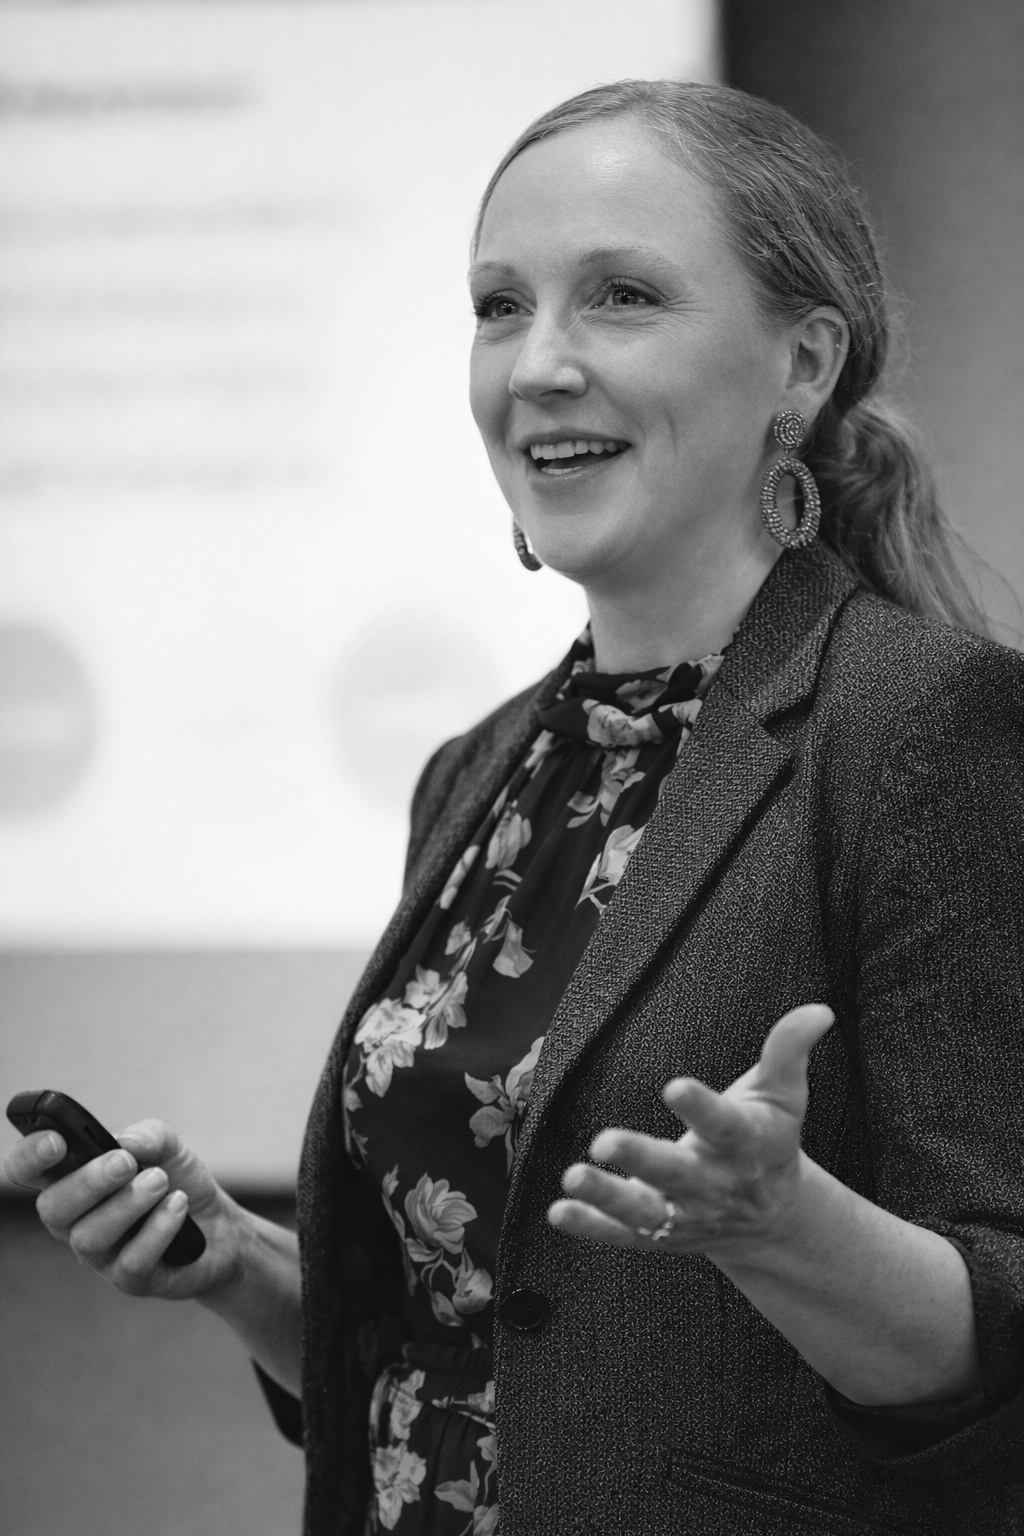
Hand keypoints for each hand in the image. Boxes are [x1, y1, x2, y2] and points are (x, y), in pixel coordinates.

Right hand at [4, 1119, 246, 1300]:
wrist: (220, 1226)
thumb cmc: (178, 1182)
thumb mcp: (168, 1148)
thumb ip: (147, 1135)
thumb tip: (125, 1142)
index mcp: (72, 1180)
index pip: (28, 1171)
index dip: (30, 1157)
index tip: (58, 1141)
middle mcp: (76, 1221)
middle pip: (52, 1208)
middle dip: (87, 1182)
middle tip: (125, 1162)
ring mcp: (100, 1255)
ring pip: (89, 1237)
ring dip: (128, 1203)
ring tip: (161, 1181)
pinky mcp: (131, 1280)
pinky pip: (132, 1261)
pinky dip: (158, 1227)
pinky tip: (178, 1204)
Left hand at [548, 1003, 833, 1256]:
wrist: (770, 1216)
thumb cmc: (767, 1137)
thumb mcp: (783, 1095)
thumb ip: (789, 1051)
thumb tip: (820, 1010)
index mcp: (746, 1145)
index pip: (724, 1125)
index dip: (701, 1107)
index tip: (674, 1086)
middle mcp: (715, 1185)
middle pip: (677, 1174)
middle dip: (640, 1159)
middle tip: (603, 1142)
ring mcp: (686, 1215)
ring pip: (645, 1212)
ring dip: (607, 1197)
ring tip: (571, 1176)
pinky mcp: (660, 1235)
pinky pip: (622, 1236)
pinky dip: (591, 1226)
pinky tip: (559, 1210)